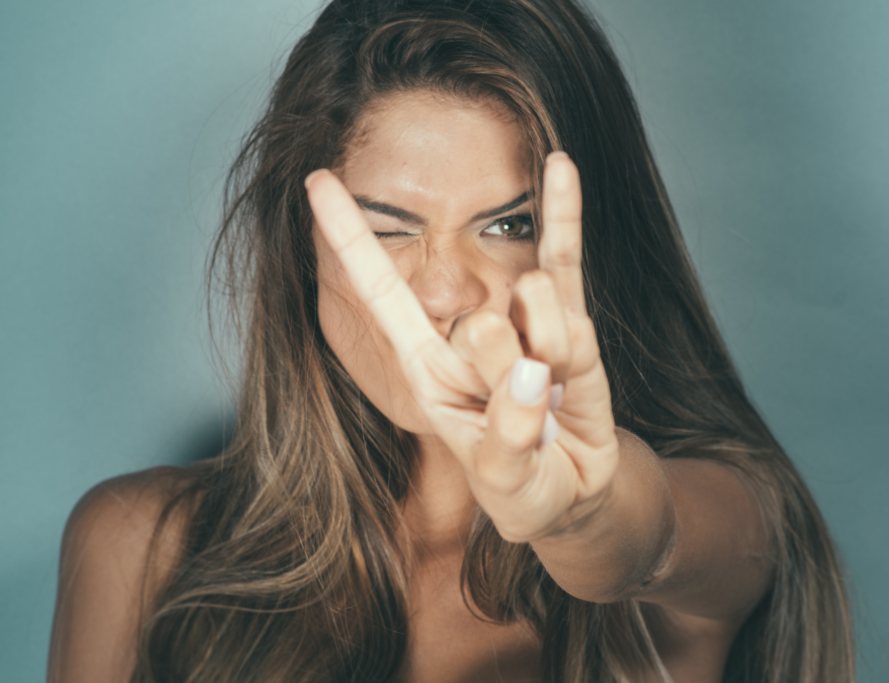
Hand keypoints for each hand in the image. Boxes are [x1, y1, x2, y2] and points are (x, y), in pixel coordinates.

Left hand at [306, 152, 619, 542]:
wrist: (571, 490)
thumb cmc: (522, 486)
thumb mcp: (506, 480)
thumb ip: (510, 435)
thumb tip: (533, 372)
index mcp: (428, 367)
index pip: (383, 293)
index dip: (352, 240)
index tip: (317, 182)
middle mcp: (467, 333)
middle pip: (484, 323)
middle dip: (512, 380)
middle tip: (526, 420)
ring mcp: (518, 320)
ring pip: (536, 300)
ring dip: (558, 360)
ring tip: (556, 400)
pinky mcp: (570, 318)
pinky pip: (567, 259)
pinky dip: (565, 213)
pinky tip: (558, 165)